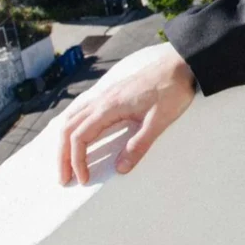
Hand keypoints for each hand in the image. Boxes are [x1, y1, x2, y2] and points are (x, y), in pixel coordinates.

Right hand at [57, 45, 197, 185]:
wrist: (181, 65)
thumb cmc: (173, 90)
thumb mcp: (160, 121)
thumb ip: (139, 145)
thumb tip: (120, 169)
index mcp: (109, 107)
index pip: (79, 137)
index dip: (76, 161)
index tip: (84, 179)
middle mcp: (102, 99)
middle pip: (68, 128)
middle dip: (62, 155)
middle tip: (64, 179)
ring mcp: (106, 94)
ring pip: (72, 117)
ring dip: (65, 141)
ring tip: (66, 161)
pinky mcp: (113, 93)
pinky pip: (83, 109)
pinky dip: (73, 125)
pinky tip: (78, 134)